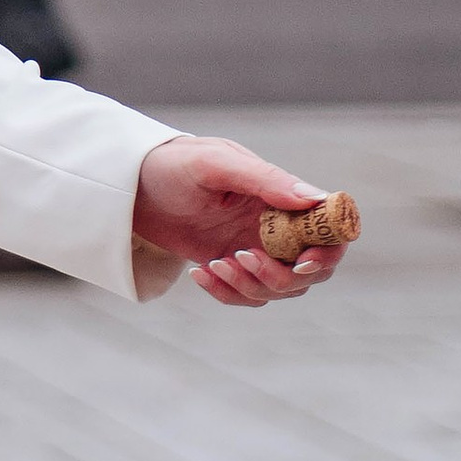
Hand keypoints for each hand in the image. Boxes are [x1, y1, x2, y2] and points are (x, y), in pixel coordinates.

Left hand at [132, 133, 349, 308]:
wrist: (130, 187)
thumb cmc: (175, 164)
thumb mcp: (216, 164)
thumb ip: (264, 179)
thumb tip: (313, 198)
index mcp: (283, 196)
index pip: (330, 227)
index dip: (330, 249)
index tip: (303, 261)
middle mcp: (277, 225)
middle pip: (312, 269)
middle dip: (284, 276)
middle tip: (244, 259)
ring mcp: (255, 248)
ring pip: (280, 289)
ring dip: (251, 286)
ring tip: (215, 263)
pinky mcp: (231, 266)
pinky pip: (246, 296)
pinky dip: (227, 293)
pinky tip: (200, 273)